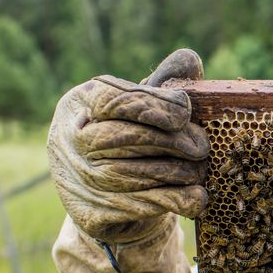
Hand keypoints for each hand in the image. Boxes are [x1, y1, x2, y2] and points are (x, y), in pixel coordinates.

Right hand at [47, 50, 209, 243]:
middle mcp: (71, 140)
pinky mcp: (93, 213)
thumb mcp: (136, 105)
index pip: (111, 100)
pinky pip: (139, 205)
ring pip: (131, 174)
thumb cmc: (124, 135)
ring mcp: (78, 179)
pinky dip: (174, 200)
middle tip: (201, 146)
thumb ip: (162, 84)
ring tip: (201, 168)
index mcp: (79, 103)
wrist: (99, 193)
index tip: (183, 112)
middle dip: (170, 142)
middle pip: (121, 138)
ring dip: (176, 172)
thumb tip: (191, 60)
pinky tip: (197, 196)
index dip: (150, 106)